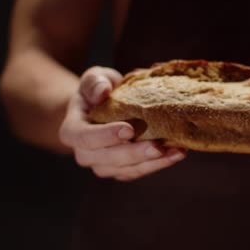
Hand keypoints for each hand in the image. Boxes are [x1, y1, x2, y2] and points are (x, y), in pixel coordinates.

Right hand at [59, 66, 185, 180]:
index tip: (129, 129)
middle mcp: (85, 154)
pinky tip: (177, 153)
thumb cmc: (98, 91)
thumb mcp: (94, 78)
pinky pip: (139, 171)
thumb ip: (95, 81)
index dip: (105, 136)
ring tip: (177, 151)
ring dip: (154, 163)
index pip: (85, 137)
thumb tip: (103, 91)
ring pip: (127, 170)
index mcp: (72, 131)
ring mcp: (103, 166)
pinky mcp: (122, 171)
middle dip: (135, 154)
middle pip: (108, 159)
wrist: (103, 109)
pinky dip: (159, 164)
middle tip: (159, 146)